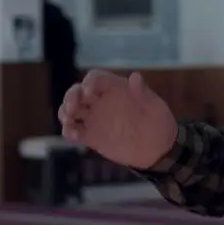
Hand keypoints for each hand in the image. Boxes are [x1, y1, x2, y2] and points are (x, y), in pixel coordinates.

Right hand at [58, 70, 178, 169]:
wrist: (158, 148)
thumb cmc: (158, 122)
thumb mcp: (154, 107)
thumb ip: (142, 92)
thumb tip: (135, 76)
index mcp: (115, 88)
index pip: (95, 78)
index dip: (89, 83)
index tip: (89, 93)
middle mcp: (101, 100)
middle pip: (77, 92)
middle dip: (70, 97)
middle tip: (72, 108)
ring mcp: (95, 118)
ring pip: (71, 110)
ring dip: (65, 112)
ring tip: (69, 120)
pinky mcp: (91, 136)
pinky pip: (74, 130)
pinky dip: (69, 131)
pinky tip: (74, 134)